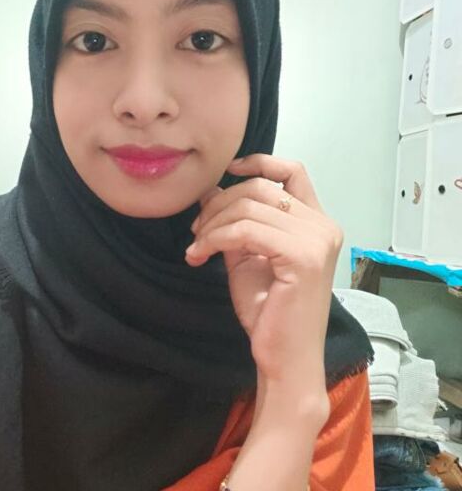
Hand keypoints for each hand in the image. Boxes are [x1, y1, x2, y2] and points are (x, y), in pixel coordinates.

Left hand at [185, 154, 342, 383]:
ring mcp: (317, 240)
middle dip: (219, 203)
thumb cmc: (268, 310)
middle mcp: (323, 225)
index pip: (293, 170)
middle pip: (259, 187)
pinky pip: (246, 230)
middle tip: (196, 229)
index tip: (227, 171)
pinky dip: (215, 238)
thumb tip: (211, 189)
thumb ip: (236, 221)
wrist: (284, 357)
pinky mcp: (303, 257)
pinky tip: (199, 255)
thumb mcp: (247, 254)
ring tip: (197, 246)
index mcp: (316, 222)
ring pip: (249, 206)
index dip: (259, 161)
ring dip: (212, 223)